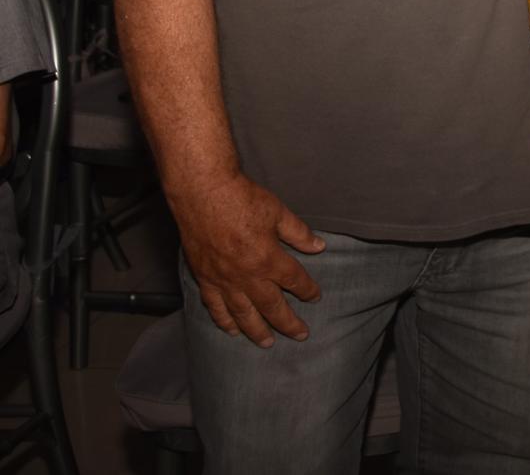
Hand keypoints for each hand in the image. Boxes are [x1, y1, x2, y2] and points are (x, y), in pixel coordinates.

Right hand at [171, 172, 325, 346]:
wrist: (203, 194)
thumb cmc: (242, 199)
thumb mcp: (278, 212)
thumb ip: (299, 233)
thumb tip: (319, 246)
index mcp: (269, 259)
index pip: (295, 281)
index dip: (308, 290)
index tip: (316, 297)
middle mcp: (246, 276)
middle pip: (271, 306)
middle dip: (287, 323)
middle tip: (300, 335)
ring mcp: (223, 280)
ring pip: (242, 314)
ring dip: (256, 330)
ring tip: (267, 343)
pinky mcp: (204, 278)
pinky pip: (215, 307)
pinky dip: (223, 321)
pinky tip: (230, 330)